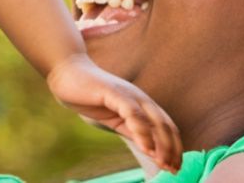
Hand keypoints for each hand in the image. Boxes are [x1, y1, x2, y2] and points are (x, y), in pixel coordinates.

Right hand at [46, 54, 182, 172]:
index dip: (174, 147)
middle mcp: (141, 99)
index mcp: (143, 105)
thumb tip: (150, 150)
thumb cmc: (91, 97)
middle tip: (172, 170)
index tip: (175, 168)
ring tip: (163, 163)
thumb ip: (132, 131)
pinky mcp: (115, 92)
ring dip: (161, 144)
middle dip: (171, 149)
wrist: (68, 74)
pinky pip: (133, 113)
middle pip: (165, 125)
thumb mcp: (116, 119)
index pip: (166, 127)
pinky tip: (145, 148)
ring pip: (154, 120)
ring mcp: (129, 94)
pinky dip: (142, 131)